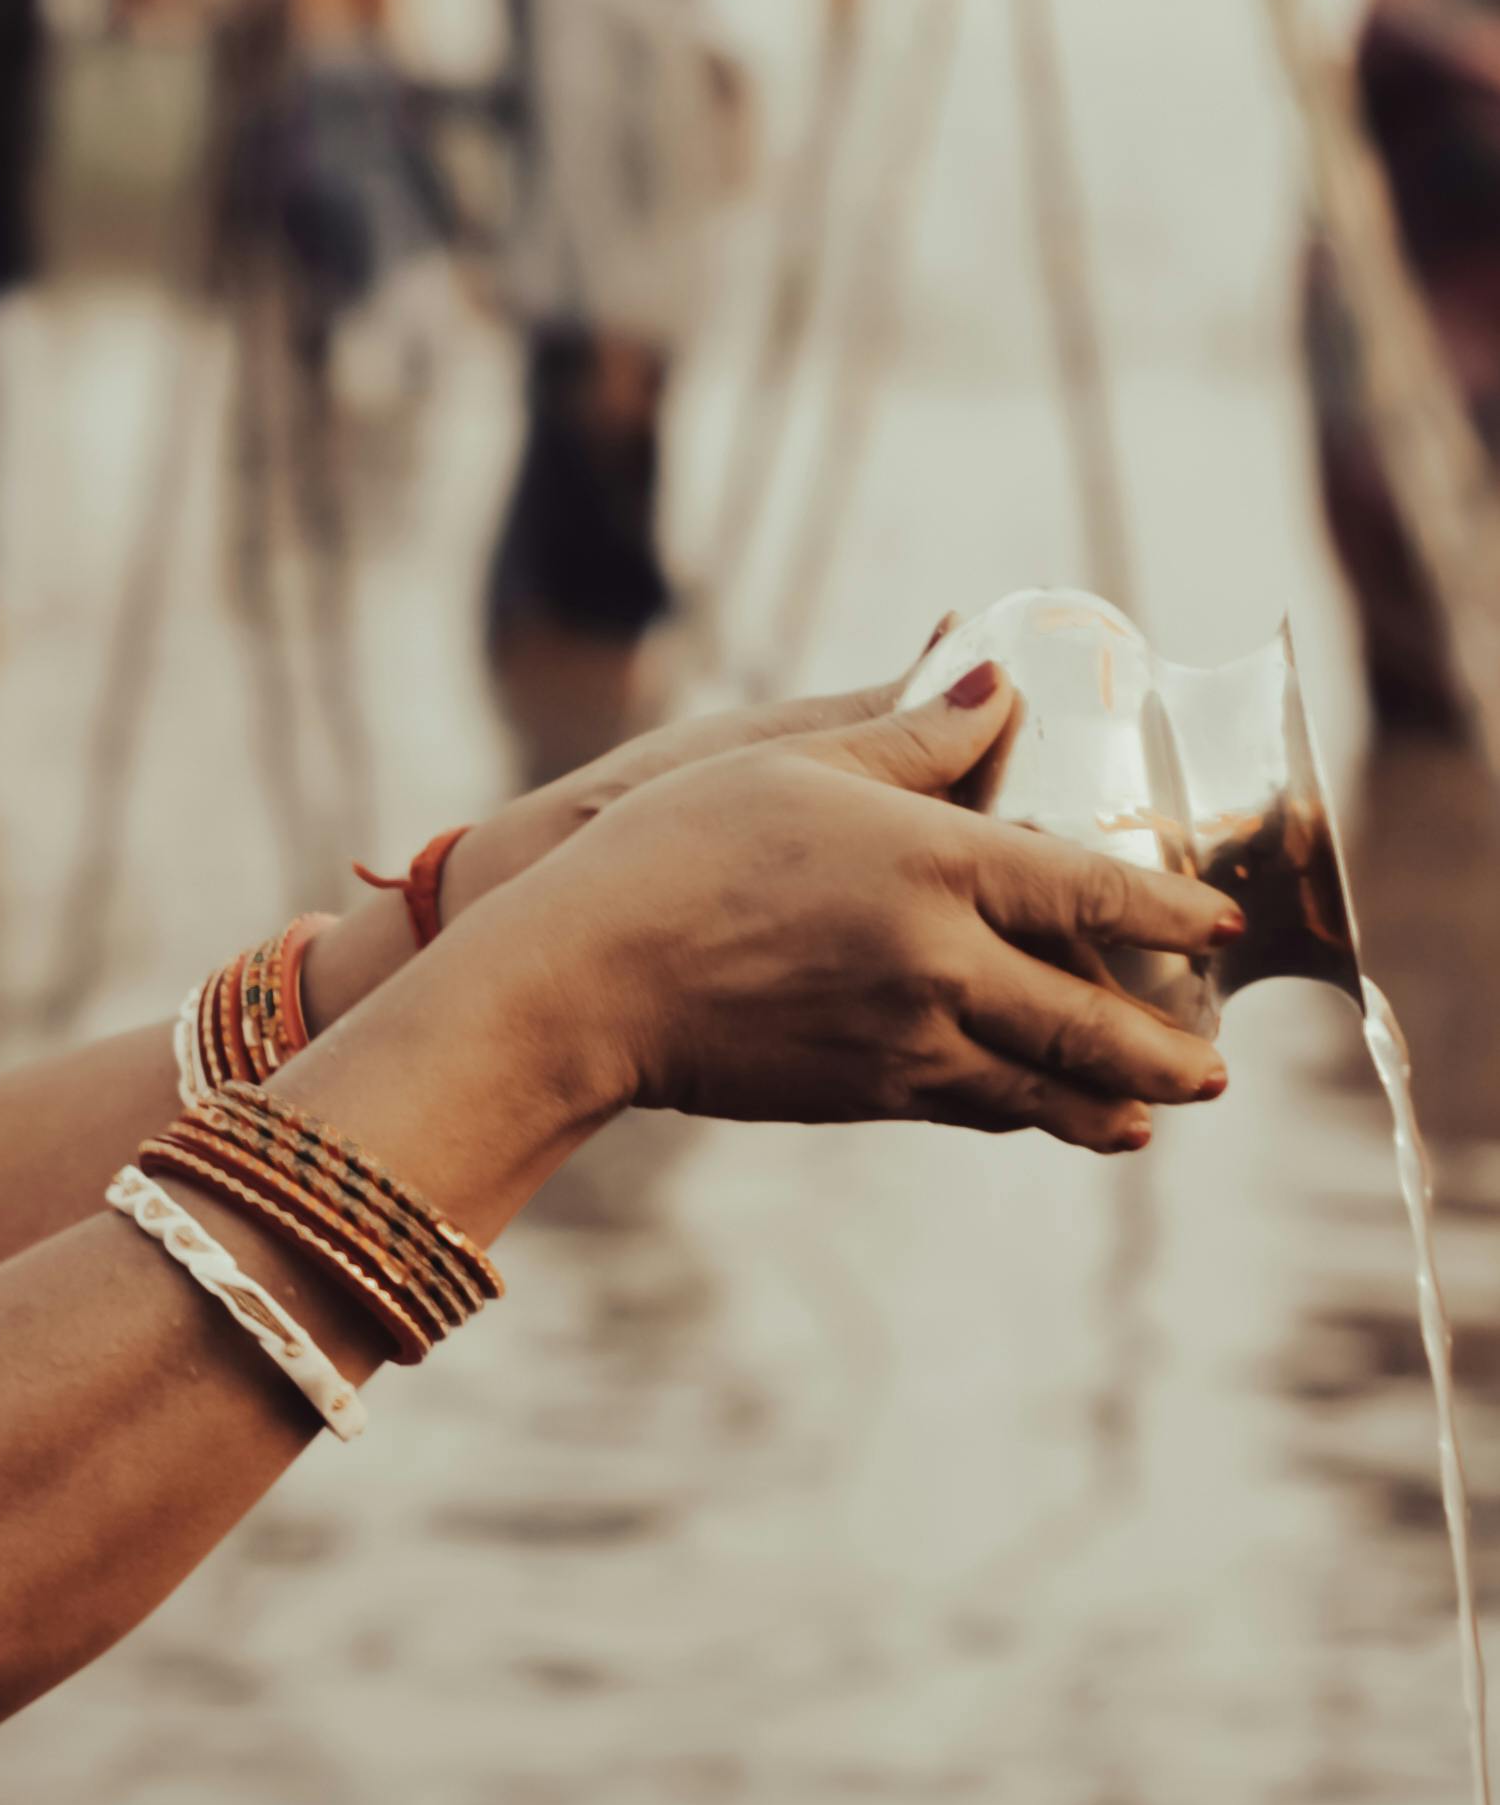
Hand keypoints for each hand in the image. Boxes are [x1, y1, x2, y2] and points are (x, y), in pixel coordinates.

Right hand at [470, 669, 1235, 1151]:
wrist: (582, 980)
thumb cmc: (672, 849)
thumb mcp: (791, 760)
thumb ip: (912, 734)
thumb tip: (997, 686)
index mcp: (935, 863)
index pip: (1093, 891)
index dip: (1170, 912)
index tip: (1221, 926)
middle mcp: (940, 962)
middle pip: (1092, 1020)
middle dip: (1166, 1053)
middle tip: (1215, 1068)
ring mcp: (905, 1040)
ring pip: (1040, 1087)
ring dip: (1110, 1105)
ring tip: (1152, 1118)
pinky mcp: (862, 1092)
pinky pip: (971, 1108)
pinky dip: (1023, 1114)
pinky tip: (1043, 1117)